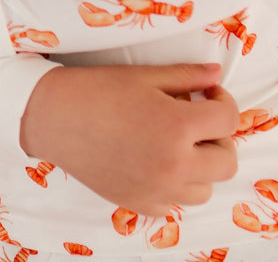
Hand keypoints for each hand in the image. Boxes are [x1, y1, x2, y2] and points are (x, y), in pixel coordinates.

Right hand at [20, 63, 237, 215]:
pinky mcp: (139, 203)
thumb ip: (186, 76)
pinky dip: (173, 187)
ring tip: (174, 146)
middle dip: (218, 138)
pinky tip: (154, 165)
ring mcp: (158, 189)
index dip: (223, 102)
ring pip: (205, 188)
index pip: (228, 120)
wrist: (49, 117)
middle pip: (227, 161)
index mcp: (177, 127)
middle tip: (195, 123)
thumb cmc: (94, 90)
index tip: (207, 95)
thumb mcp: (141, 76)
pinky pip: (175, 204)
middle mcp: (174, 164)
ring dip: (199, 166)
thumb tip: (216, 74)